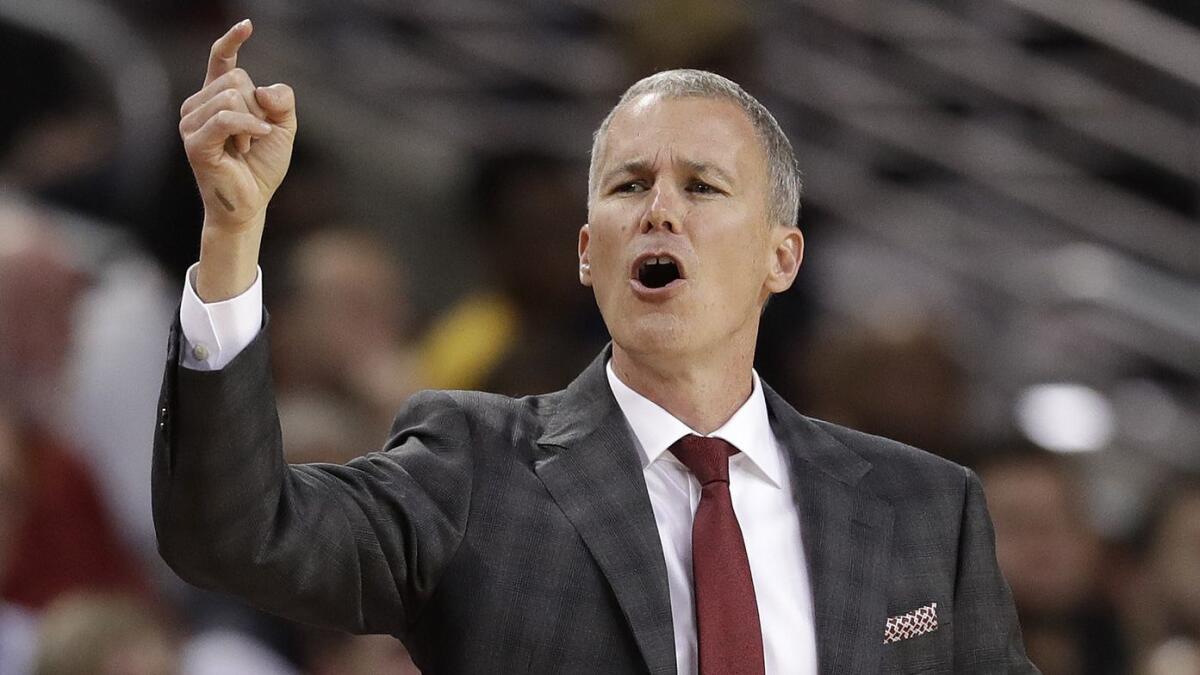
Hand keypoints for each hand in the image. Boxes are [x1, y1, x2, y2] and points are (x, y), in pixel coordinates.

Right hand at [179, 19, 295, 233]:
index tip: (247, 25)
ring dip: (252, 123)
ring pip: (232, 95)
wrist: (252, 202)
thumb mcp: (283, 127)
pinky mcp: (194, 142)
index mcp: (217, 97)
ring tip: (247, 146)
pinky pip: (226, 117)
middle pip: (237, 77)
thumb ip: (281, 100)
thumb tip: (262, 88)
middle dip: (258, 106)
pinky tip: (257, 139)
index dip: (231, 40)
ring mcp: (191, 122)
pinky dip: (249, 126)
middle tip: (255, 136)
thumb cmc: (262, 165)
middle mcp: (198, 105)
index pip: (220, 59)